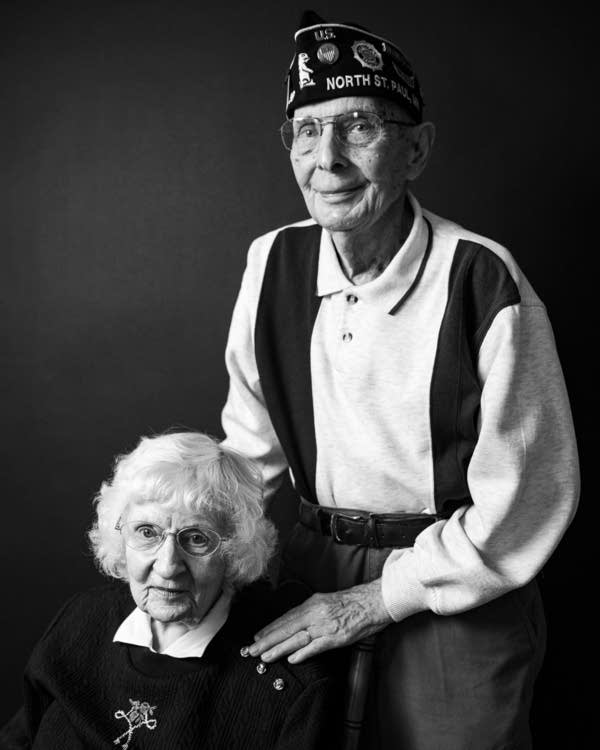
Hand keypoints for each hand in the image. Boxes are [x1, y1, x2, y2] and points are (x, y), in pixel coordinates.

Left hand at [247, 579, 392, 663]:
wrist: (372, 602)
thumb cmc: (350, 602)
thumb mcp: (325, 602)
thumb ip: (309, 612)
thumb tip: (292, 621)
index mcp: (312, 604)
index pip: (286, 618)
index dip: (270, 628)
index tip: (257, 636)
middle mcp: (315, 613)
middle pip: (286, 628)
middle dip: (267, 640)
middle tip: (251, 649)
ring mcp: (325, 625)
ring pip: (297, 638)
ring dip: (279, 648)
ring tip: (264, 657)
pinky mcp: (336, 637)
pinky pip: (316, 646)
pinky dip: (303, 653)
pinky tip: (291, 659)